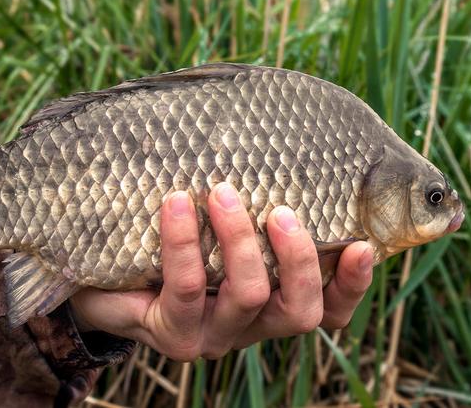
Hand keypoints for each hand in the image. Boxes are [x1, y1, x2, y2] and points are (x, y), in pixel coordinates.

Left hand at [69, 183, 373, 360]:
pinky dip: (184, 241)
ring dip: (240, 240)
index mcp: (274, 300)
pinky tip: (175, 202)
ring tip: (222, 192)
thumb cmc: (172, 239)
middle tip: (280, 210)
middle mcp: (252, 324)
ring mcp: (213, 335)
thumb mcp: (220, 220)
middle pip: (301, 311)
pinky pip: (186, 287)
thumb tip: (281, 134)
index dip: (353, 284)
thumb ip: (254, 199)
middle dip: (298, 257)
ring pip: (249, 296)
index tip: (362, 244)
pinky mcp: (172, 334)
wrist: (108, 275)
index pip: (330, 309)